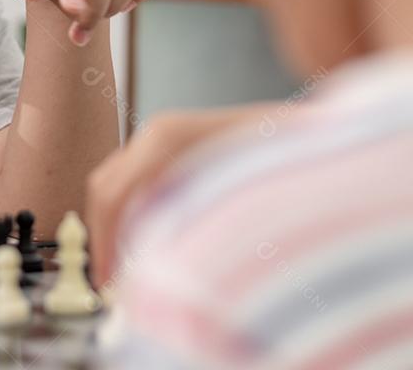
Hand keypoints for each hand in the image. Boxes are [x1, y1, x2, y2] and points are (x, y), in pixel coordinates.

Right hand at [86, 104, 276, 287]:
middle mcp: (156, 132)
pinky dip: (130, 214)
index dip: (104, 242)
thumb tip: (150, 267)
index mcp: (166, 139)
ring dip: (114, 225)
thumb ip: (184, 226)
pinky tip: (147, 243)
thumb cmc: (284, 159)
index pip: (113, 195)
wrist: (311, 130)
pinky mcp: (171, 146)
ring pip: (115, 183)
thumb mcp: (234, 197)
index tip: (107, 282)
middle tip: (110, 282)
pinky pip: (135, 181)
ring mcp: (161, 135)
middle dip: (102, 236)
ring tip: (127, 269)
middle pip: (105, 187)